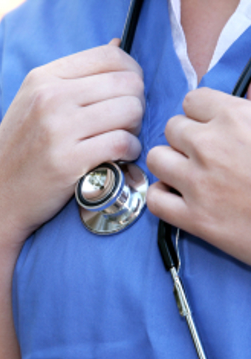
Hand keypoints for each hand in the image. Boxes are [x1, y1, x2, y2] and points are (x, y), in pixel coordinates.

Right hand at [0, 39, 144, 247]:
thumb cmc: (20, 153)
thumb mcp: (33, 104)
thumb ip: (73, 78)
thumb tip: (118, 45)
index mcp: (43, 78)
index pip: (110, 56)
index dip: (132, 74)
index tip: (129, 95)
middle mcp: (50, 98)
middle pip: (127, 83)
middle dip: (136, 104)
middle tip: (126, 124)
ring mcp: (58, 129)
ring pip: (130, 111)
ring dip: (135, 129)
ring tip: (122, 141)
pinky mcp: (68, 162)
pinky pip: (123, 143)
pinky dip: (131, 151)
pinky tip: (120, 158)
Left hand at [147, 87, 250, 264]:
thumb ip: (247, 114)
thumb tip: (233, 108)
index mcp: (236, 118)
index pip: (192, 100)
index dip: (201, 114)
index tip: (210, 127)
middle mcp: (210, 147)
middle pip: (171, 128)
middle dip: (185, 138)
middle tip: (203, 153)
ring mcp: (198, 183)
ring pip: (156, 158)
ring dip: (169, 163)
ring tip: (187, 173)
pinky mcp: (193, 218)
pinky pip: (154, 199)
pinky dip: (162, 196)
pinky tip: (177, 196)